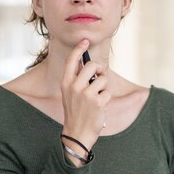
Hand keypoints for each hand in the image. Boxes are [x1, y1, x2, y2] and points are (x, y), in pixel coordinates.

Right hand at [61, 40, 110, 163]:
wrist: (77, 132)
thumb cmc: (76, 112)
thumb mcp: (70, 94)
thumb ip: (77, 80)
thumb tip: (91, 65)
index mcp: (66, 83)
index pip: (71, 61)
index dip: (79, 49)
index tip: (85, 41)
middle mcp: (74, 87)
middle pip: (93, 65)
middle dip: (100, 69)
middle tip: (100, 76)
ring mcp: (86, 94)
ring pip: (103, 79)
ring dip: (103, 87)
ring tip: (97, 98)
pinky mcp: (98, 102)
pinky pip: (107, 92)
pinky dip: (106, 99)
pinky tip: (99, 107)